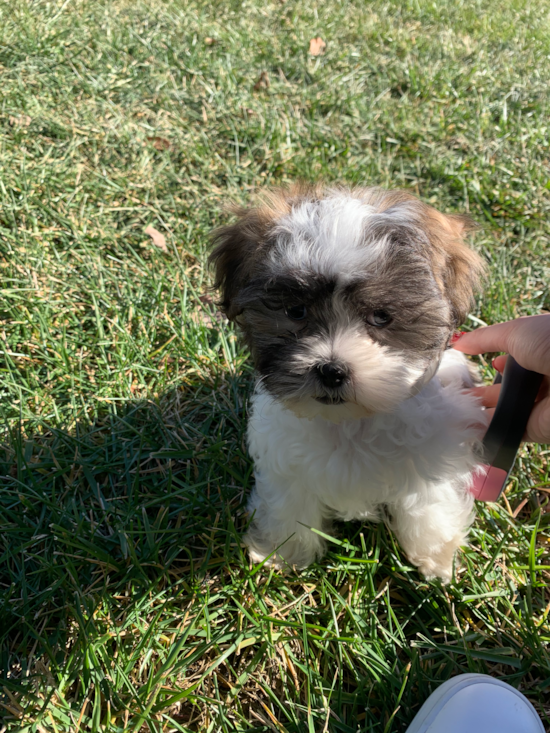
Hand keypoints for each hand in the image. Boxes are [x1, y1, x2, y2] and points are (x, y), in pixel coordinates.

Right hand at [453, 314, 549, 443]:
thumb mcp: (516, 331)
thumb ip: (485, 338)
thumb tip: (459, 343)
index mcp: (542, 352)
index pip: (516, 360)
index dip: (496, 361)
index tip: (472, 362)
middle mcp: (542, 379)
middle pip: (507, 386)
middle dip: (483, 388)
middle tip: (455, 390)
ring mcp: (538, 405)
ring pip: (504, 408)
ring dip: (480, 408)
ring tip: (452, 406)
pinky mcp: (534, 428)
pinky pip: (506, 429)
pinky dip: (486, 429)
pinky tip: (463, 424)